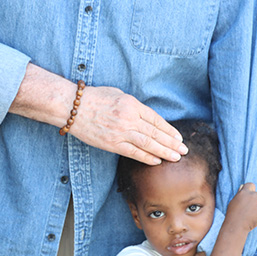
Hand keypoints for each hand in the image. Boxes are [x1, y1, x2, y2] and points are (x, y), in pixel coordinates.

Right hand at [69, 86, 186, 164]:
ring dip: (164, 152)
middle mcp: (129, 119)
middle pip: (156, 133)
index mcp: (132, 105)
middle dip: (172, 143)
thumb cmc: (95, 97)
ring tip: (176, 157)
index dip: (169, 130)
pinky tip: (157, 161)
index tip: (179, 137)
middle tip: (184, 150)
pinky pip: (133, 152)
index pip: (156, 120)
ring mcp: (120, 132)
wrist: (72, 107)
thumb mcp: (118, 94)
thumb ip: (134, 106)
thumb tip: (148, 118)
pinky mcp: (111, 144)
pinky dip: (146, 157)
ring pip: (148, 144)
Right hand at [224, 183, 256, 232]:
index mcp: (245, 192)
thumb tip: (243, 186)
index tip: (249, 195)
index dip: (250, 190)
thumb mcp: (233, 201)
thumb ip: (240, 193)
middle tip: (250, 208)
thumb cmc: (232, 214)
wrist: (236, 226)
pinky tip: (253, 220)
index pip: (251, 185)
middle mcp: (253, 196)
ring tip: (249, 216)